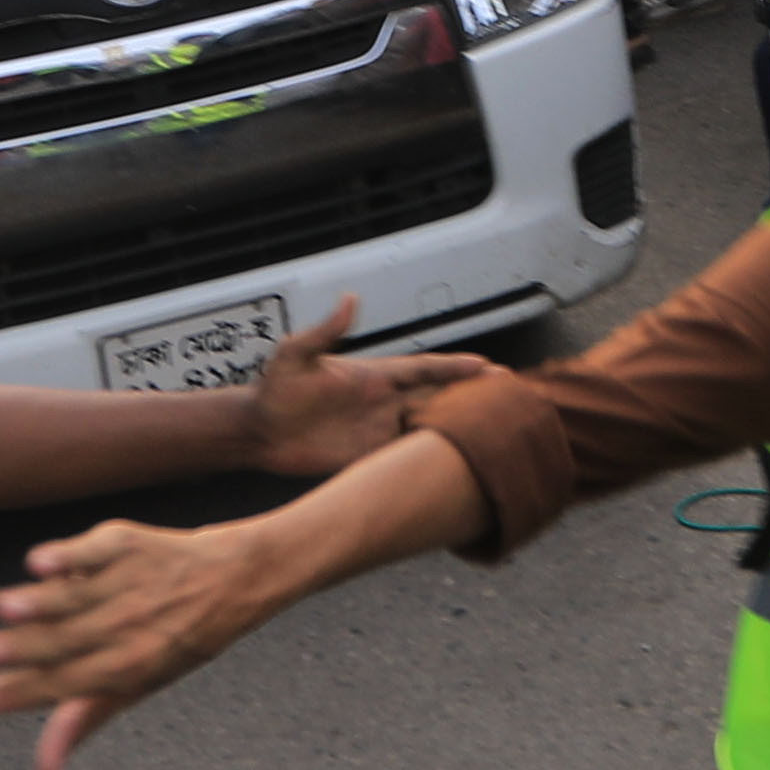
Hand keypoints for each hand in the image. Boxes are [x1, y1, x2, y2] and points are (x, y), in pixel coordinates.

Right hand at [0, 512, 297, 769]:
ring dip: (41, 602)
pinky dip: (69, 555)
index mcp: (131, 668)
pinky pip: (96, 550)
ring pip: (78, 596)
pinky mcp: (129, 543)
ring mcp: (131, 583)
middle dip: (20, 648)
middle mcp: (132, 628)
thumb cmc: (176, 638)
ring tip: (2, 608)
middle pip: (68, 641)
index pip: (66, 685)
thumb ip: (83, 719)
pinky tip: (39, 563)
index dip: (19, 693)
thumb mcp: (137, 684)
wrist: (233, 578)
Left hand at [238, 300, 490, 476]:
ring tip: (496, 436)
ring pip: (429, 432)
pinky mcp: (366, 459)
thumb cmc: (274, 389)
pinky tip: (455, 470)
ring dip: (458, 433)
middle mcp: (383, 403)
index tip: (488, 367)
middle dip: (473, 399)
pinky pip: (405, 462)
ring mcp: (377, 432)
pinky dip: (430, 465)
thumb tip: (350, 299)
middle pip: (438, 400)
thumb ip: (325, 331)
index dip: (456, 369)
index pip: (425, 370)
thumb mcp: (296, 354)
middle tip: (512, 399)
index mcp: (374, 376)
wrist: (258, 432)